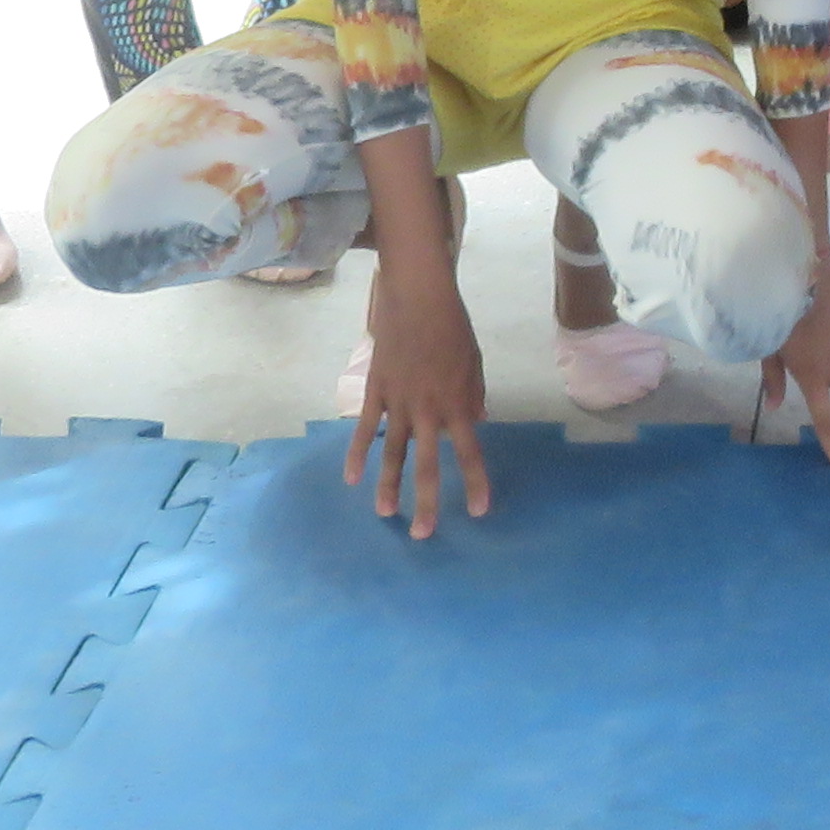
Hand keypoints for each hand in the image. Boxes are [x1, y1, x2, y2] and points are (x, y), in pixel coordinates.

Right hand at [345, 276, 494, 537]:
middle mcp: (427, 409)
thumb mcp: (474, 361)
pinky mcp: (375, 391)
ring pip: (392, 452)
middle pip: (427, 464)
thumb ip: (473, 395)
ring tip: (385, 514)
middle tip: (423, 533)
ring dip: (388, 485)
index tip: (477, 511)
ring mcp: (398, 401)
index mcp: (457, 402)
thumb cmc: (453, 326)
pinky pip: (366, 428)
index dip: (474, 483)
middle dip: (426, 501)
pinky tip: (351, 478)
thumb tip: (476, 424)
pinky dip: (358, 453)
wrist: (418, 296)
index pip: (469, 451)